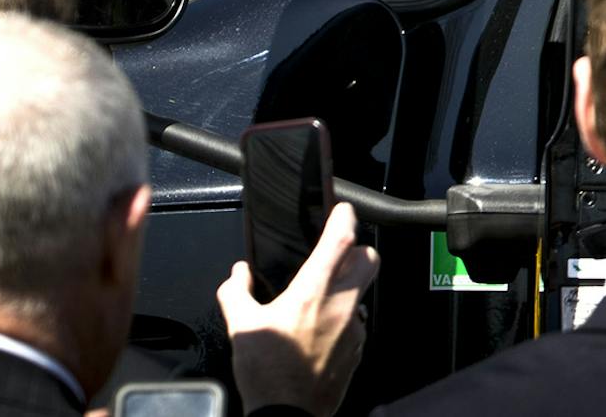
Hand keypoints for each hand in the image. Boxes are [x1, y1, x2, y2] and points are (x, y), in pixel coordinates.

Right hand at [217, 202, 379, 416]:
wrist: (287, 416)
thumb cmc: (268, 375)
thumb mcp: (241, 327)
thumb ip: (236, 292)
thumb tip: (237, 274)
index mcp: (313, 293)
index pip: (341, 240)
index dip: (345, 217)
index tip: (342, 209)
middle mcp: (341, 307)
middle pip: (369, 259)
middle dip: (357, 249)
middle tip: (337, 252)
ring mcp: (355, 329)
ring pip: (365, 291)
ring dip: (349, 285)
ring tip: (322, 295)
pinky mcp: (359, 349)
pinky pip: (359, 321)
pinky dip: (345, 316)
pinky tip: (322, 328)